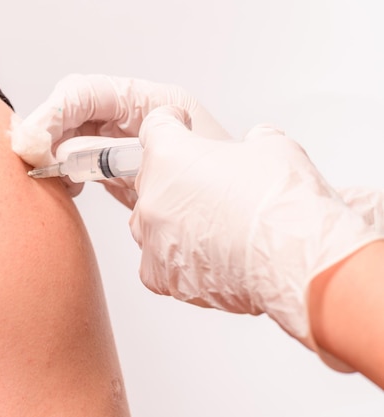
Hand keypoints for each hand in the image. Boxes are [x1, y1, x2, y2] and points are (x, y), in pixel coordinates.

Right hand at [11, 74, 228, 203]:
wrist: (241, 231)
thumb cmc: (224, 189)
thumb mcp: (171, 161)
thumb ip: (117, 152)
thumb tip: (71, 150)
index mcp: (149, 102)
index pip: (87, 93)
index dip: (55, 112)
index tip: (33, 140)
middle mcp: (133, 120)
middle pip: (74, 113)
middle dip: (48, 133)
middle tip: (32, 160)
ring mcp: (125, 147)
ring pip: (74, 140)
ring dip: (55, 156)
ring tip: (49, 175)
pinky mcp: (121, 175)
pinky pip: (84, 167)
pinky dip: (68, 175)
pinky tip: (67, 187)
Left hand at [129, 106, 382, 352]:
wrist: (294, 260)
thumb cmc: (282, 204)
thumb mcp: (274, 148)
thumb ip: (253, 140)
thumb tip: (256, 142)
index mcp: (169, 155)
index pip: (155, 127)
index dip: (171, 123)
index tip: (177, 125)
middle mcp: (152, 196)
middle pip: (152, 179)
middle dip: (175, 179)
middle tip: (208, 187)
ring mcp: (152, 237)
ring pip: (149, 223)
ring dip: (171, 221)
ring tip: (208, 227)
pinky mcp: (159, 274)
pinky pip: (156, 263)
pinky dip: (175, 260)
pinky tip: (204, 257)